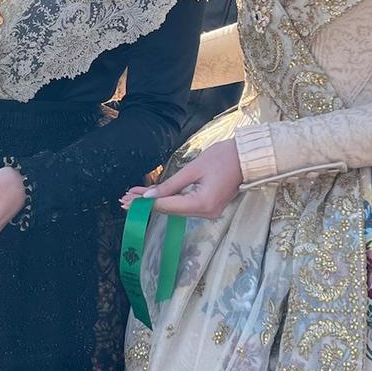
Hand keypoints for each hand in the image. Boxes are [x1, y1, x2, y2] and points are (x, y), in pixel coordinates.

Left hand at [121, 138, 242, 219]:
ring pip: (176, 209)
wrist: (248, 158)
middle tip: (123, 200)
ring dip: (155, 203)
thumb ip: (170, 185)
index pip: (167, 205)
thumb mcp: (193, 169)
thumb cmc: (223, 157)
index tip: (127, 201)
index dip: (145, 203)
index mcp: (202, 203)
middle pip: (169, 210)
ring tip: (133, 197)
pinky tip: (153, 198)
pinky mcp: (210, 208)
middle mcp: (206, 213)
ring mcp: (209, 212)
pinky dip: (168, 202)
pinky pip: (185, 207)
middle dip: (146, 204)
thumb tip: (148, 195)